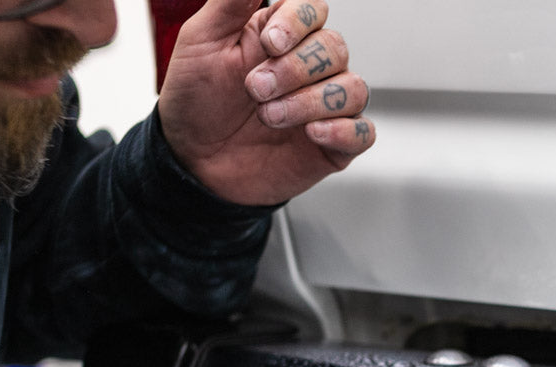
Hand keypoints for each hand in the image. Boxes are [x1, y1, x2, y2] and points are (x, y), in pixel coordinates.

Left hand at [157, 0, 373, 205]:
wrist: (192, 161)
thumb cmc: (196, 100)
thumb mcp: (201, 40)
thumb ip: (232, 1)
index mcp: (280, 35)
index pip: (314, 10)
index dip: (299, 21)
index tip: (270, 43)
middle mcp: (308, 68)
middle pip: (336, 47)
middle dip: (295, 69)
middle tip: (256, 89)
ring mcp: (324, 107)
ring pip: (353, 88)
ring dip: (311, 101)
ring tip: (270, 117)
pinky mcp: (332, 145)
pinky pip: (363, 132)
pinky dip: (342, 130)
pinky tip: (311, 132)